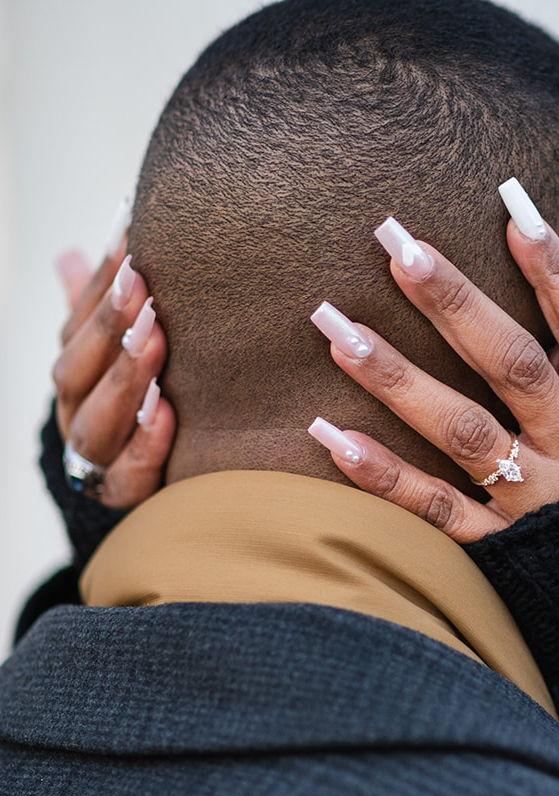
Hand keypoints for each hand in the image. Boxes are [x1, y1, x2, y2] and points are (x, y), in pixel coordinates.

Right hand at [52, 231, 174, 508]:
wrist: (143, 485)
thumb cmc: (148, 400)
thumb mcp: (134, 349)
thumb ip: (123, 298)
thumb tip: (124, 220)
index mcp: (76, 368)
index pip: (77, 324)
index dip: (101, 289)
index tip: (134, 251)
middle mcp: (75, 409)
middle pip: (76, 368)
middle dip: (108, 328)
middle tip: (145, 292)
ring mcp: (95, 456)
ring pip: (94, 419)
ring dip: (124, 378)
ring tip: (155, 343)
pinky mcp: (123, 495)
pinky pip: (127, 474)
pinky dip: (144, 445)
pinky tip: (165, 414)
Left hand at [309, 203, 558, 542]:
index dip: (558, 273)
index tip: (515, 211)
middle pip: (514, 367)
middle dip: (455, 303)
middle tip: (395, 243)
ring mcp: (532, 501)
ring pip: (462, 431)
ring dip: (398, 377)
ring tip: (334, 325)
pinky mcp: (500, 549)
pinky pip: (437, 511)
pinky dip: (383, 476)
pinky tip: (329, 434)